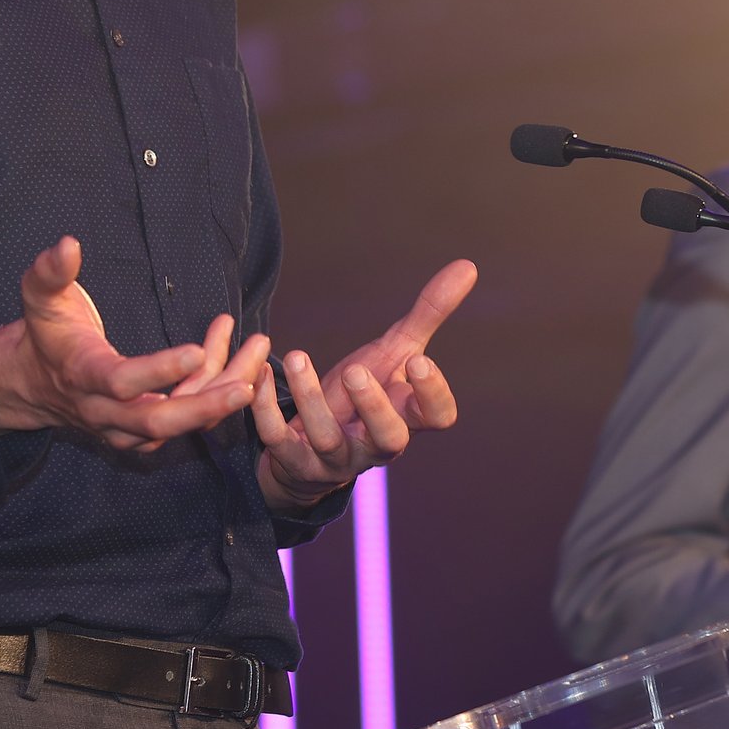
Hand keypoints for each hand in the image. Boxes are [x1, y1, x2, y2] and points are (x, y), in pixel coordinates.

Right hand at [0, 237, 270, 451]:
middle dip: (204, 405)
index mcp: (82, 375)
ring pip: (177, 425)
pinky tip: (242, 369)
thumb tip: (68, 244)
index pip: (122, 381)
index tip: (198, 351)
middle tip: (247, 384)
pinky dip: (213, 400)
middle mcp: (102, 411)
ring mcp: (121, 429)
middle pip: (156, 422)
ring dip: (220, 397)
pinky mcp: (138, 435)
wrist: (29, 382)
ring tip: (258, 358)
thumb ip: (50, 272)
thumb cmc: (44, 331)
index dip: (159, 371)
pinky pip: (181, 424)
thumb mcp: (38, 296)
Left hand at [254, 259, 473, 509]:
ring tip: (298, 357)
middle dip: (373, 408)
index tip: (418, 362)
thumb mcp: (394, 352)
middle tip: (356, 372)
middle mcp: (376, 444)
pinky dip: (267, 410)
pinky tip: (259, 374)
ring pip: (327, 438)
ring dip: (310, 399)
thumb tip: (468, 265)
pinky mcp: (294, 462)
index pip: (437, 416)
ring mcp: (335, 458)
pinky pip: (279, 442)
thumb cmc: (363, 395)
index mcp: (407, 416)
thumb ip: (428, 314)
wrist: (313, 449)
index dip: (433, 394)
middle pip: (388, 439)